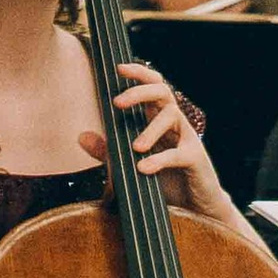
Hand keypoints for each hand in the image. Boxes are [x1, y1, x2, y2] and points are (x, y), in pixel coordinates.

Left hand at [93, 69, 235, 226]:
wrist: (195, 209)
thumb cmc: (165, 182)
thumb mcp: (130, 164)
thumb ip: (108, 152)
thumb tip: (81, 136)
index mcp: (158, 120)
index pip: (152, 86)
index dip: (139, 74)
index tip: (119, 69)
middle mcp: (174, 124)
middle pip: (162, 91)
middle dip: (140, 92)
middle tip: (118, 102)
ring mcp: (187, 138)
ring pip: (172, 115)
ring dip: (151, 129)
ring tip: (135, 147)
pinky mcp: (195, 158)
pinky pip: (179, 152)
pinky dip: (161, 159)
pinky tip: (145, 168)